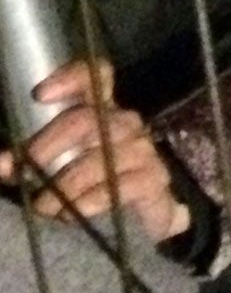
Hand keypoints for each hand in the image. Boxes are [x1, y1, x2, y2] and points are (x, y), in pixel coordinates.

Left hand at [0, 61, 188, 243]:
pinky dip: (89, 201)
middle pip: (86, 119)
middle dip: (49, 144)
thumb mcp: (54, 168)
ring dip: (65, 185)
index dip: (72, 77)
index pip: (96, 75)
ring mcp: (141, 148)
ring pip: (99, 157)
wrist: (135, 217)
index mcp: (99, 110)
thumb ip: (28, 162)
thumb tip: (2, 163)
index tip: (40, 95)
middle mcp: (123, 122)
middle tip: (23, 172)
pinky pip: (118, 186)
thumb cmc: (87, 185)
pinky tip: (71, 215)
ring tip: (43, 207)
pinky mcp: (154, 177)